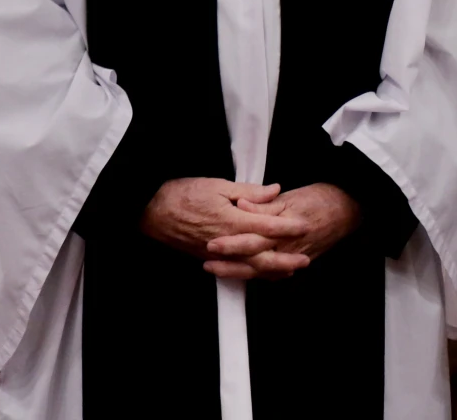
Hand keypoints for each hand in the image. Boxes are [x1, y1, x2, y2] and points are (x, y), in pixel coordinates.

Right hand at [140, 178, 314, 278]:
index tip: (305, 225)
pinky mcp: (207, 258)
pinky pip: (234, 269)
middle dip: (285, 259)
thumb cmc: (183, 193)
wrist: (151, 211)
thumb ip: (248, 191)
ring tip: (290, 271)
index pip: (266, 226)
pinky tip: (261, 272)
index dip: (288, 226)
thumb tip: (275, 190)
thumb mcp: (217, 185)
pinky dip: (251, 272)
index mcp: (231, 220)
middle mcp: (226, 241)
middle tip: (305, 260)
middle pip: (261, 255)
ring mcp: (216, 253)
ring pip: (248, 266)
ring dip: (271, 270)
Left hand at [203, 182, 362, 280]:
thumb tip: (240, 205)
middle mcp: (287, 247)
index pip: (252, 239)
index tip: (209, 244)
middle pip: (253, 261)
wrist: (349, 208)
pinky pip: (277, 273)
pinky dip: (261, 276)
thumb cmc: (319, 198)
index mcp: (283, 228)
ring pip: (263, 271)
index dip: (230, 244)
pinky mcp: (299, 260)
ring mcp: (293, 257)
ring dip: (240, 272)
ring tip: (218, 271)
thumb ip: (264, 203)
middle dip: (229, 265)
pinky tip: (248, 276)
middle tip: (206, 264)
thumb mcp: (290, 196)